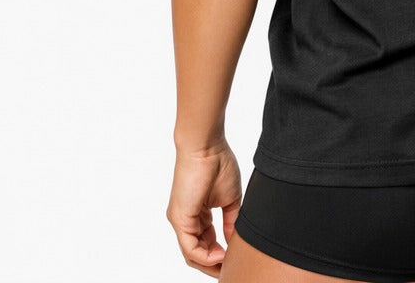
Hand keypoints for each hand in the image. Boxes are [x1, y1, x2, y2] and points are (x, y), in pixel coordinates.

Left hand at [166, 141, 241, 277]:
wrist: (206, 146)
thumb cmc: (218, 163)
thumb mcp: (230, 198)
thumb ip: (231, 220)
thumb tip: (234, 240)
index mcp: (198, 213)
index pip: (207, 242)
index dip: (221, 253)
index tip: (235, 257)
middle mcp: (186, 219)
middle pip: (198, 252)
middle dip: (215, 264)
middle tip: (230, 269)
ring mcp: (181, 220)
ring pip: (192, 254)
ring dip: (210, 263)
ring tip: (227, 264)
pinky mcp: (179, 219)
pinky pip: (190, 247)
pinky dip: (205, 256)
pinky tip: (220, 255)